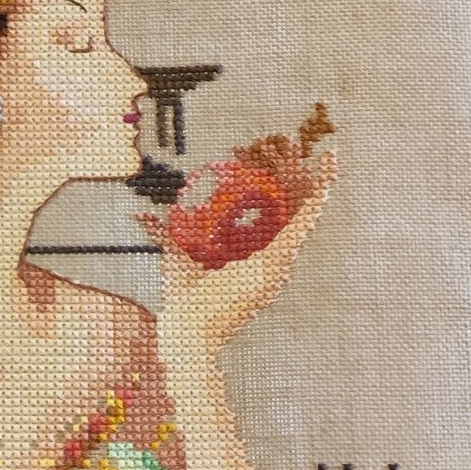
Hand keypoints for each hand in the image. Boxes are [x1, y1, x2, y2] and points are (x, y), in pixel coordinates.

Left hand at [138, 147, 335, 353]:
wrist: (188, 330)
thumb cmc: (183, 299)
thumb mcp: (174, 253)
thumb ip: (163, 232)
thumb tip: (142, 215)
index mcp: (253, 253)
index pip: (271, 209)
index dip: (269, 177)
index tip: (251, 151)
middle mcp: (270, 255)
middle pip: (287, 203)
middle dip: (287, 169)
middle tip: (278, 139)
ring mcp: (278, 258)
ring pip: (300, 204)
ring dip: (302, 170)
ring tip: (302, 142)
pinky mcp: (278, 260)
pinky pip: (306, 220)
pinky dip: (320, 191)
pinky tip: (328, 167)